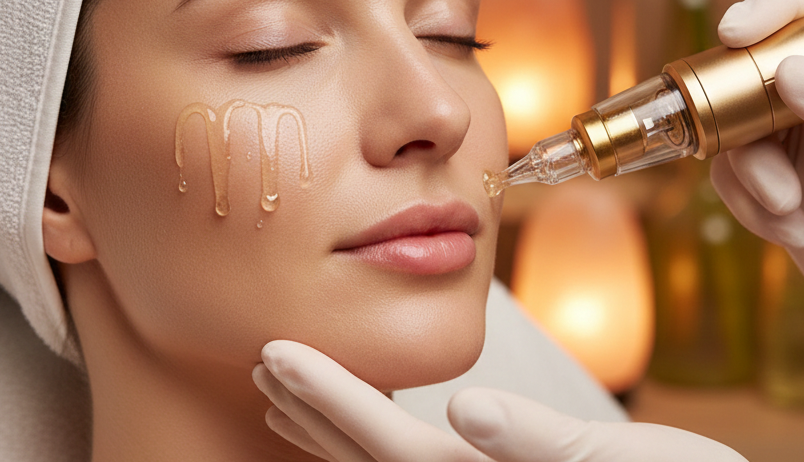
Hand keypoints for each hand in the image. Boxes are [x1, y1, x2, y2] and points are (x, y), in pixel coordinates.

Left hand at [253, 340, 746, 461]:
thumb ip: (539, 443)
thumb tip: (465, 408)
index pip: (386, 447)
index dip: (330, 399)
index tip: (275, 354)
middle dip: (315, 412)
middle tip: (264, 362)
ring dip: (335, 432)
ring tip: (291, 400)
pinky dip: (378, 448)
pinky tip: (373, 430)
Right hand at [710, 0, 803, 443]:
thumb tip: (788, 71)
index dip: (777, 5)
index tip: (739, 32)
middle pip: (758, 64)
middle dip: (744, 106)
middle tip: (744, 136)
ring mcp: (795, 138)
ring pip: (734, 126)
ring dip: (754, 172)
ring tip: (788, 207)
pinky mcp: (769, 181)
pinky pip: (729, 176)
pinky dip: (751, 205)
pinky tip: (793, 232)